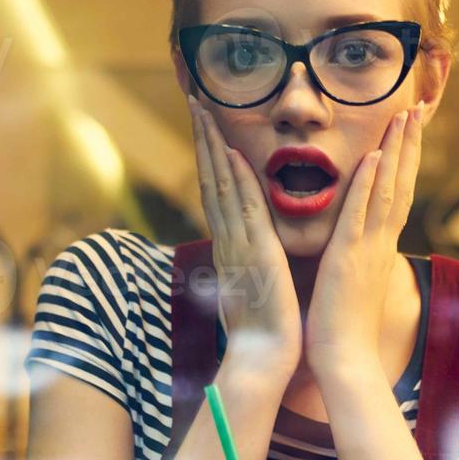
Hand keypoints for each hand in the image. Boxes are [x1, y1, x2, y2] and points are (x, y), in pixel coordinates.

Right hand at [188, 95, 301, 377]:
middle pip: (210, 179)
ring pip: (220, 186)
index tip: (205, 125)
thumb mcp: (254, 285)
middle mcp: (227, 240)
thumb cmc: (263, 330)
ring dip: (212, 147)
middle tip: (195, 100)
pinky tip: (231, 154)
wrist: (263, 359)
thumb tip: (248, 248)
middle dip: (202, 139)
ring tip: (204, 111)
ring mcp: (237, 245)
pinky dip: (235, 180)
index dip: (209, 156)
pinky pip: (242, 209)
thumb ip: (248, 261)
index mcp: (229, 246)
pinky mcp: (255, 254)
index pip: (216, 191)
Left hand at [304, 101, 423, 380]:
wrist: (345, 361)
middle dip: (410, 144)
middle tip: (417, 108)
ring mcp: (368, 248)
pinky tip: (373, 156)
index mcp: (379, 246)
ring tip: (403, 116)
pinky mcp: (349, 258)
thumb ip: (357, 256)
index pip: (397, 193)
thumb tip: (355, 243)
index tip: (409, 129)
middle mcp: (380, 242)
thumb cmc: (344, 327)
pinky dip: (369, 184)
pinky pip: (361, 214)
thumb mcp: (353, 281)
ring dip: (396, 152)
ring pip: (388, 190)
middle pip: (402, 183)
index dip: (405, 160)